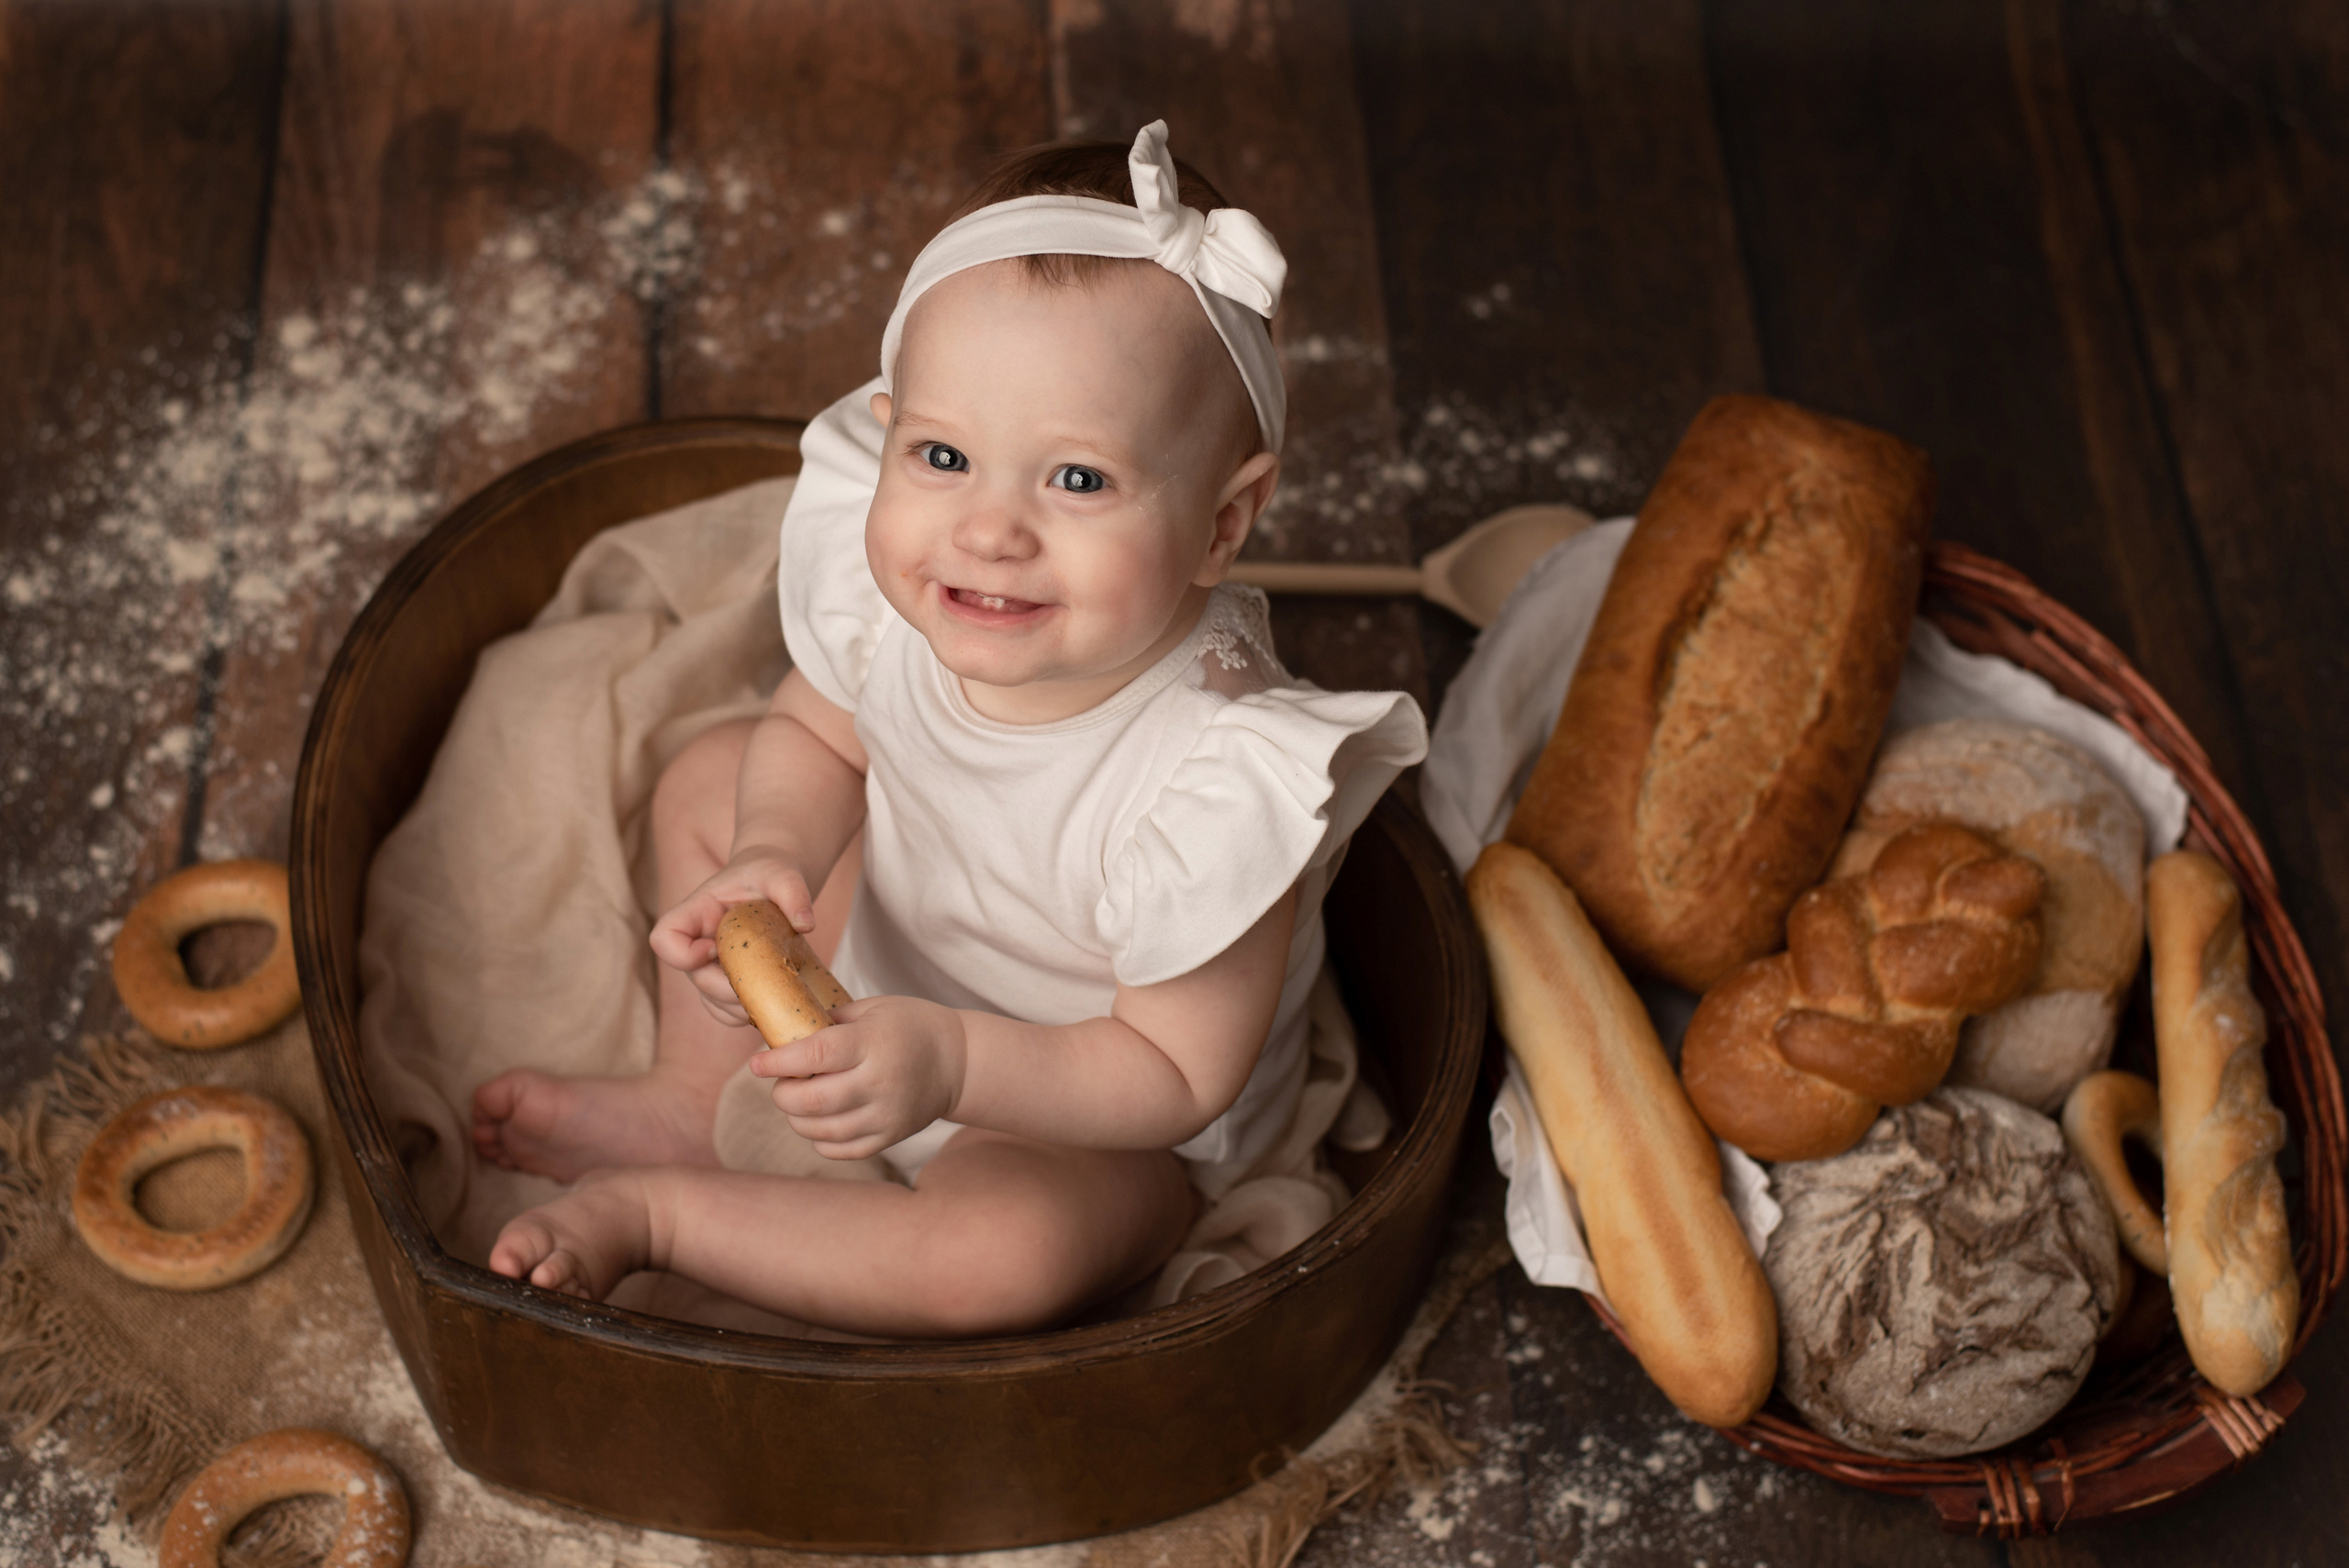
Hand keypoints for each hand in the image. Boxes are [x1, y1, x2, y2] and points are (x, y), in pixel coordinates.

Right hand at [649, 844, 816, 1024]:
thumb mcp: (782, 874)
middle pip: (696, 979)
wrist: (774, 885)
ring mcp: (710, 968)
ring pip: (713, 1002)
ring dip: (745, 1005)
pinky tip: (779, 1000)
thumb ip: (794, 892)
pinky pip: (729, 1013)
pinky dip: (752, 1014)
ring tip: (781, 989)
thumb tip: (807, 924)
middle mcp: (697, 944)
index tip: (718, 948)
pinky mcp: (728, 984)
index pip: (664, 939)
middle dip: (731, 987)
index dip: (685, 954)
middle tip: (771, 978)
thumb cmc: (770, 874)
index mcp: (697, 912)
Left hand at [749, 994, 966, 1159]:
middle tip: (781, 1083)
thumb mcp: (872, 1009)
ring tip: (798, 1100)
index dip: (779, 1062)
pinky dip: (819, 1138)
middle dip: (782, 1094)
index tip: (757, 1063)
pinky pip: (839, 1150)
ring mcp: (885, 1115)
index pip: (816, 1056)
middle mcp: (879, 1083)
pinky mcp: (889, 1137)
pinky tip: (820, 1120)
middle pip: (812, 1100)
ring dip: (796, 1117)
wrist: (958, 1062)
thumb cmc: (910, 1026)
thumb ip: (828, 1023)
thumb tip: (781, 1037)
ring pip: (820, 1130)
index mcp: (873, 1044)